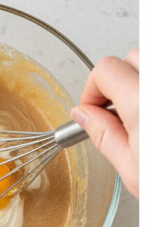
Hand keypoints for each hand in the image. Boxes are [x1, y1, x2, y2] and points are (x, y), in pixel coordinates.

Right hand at [70, 49, 137, 197]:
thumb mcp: (132, 169)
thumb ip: (105, 136)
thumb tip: (84, 116)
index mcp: (142, 101)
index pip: (105, 69)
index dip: (92, 90)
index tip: (91, 111)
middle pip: (132, 57)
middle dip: (119, 80)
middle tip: (115, 112)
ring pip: (147, 64)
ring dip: (138, 82)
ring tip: (138, 115)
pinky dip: (147, 90)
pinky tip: (147, 118)